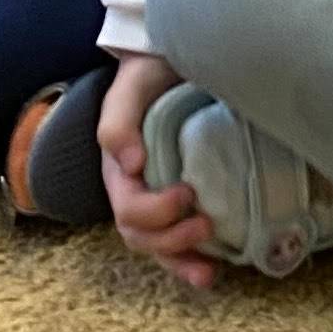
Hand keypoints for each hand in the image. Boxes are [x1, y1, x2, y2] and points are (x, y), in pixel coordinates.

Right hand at [99, 49, 220, 289]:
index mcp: (119, 169)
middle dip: (171, 241)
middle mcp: (135, 190)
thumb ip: (120, 122)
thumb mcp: (131, 87)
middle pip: (140, 235)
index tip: (187, 193)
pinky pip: (179, 239)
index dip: (155, 211)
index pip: (128, 208)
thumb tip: (131, 165)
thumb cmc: (149, 73)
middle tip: (206, 225)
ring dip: (180, 262)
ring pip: (157, 247)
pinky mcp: (181, 200)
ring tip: (209, 271)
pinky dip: (192, 260)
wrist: (172, 60)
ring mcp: (157, 198)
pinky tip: (213, 270)